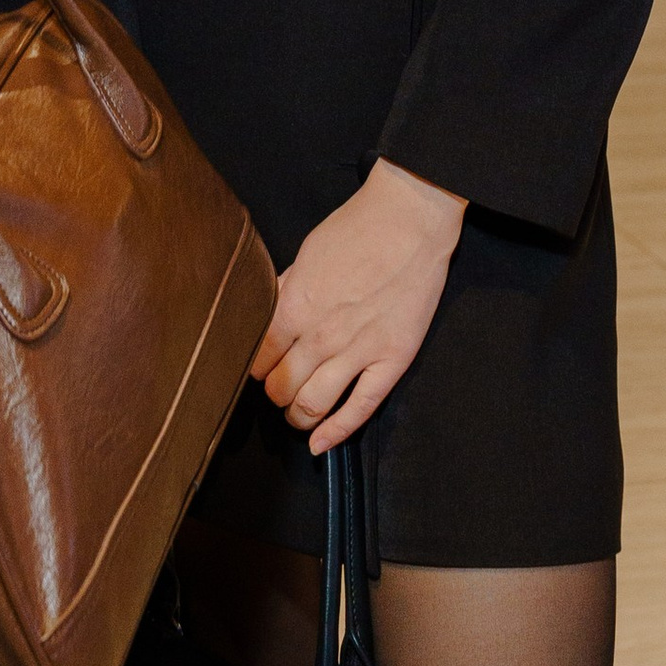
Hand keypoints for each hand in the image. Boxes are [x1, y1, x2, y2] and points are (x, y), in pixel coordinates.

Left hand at [251, 159, 465, 454]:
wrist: (410, 220)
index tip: (259, 371)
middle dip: (275, 395)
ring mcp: (358, 350)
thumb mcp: (306, 254)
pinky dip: (336, 432)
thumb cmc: (357, 228)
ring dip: (298, 417)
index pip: (259, 357)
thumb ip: (286, 291)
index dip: (255, 370)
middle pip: (282, 386)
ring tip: (296, 416)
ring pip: (313, 404)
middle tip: (278, 392)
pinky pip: (360, 407)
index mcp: (295, 305)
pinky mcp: (392, 360)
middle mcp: (321, 334)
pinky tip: (320, 445)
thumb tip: (269, 317)